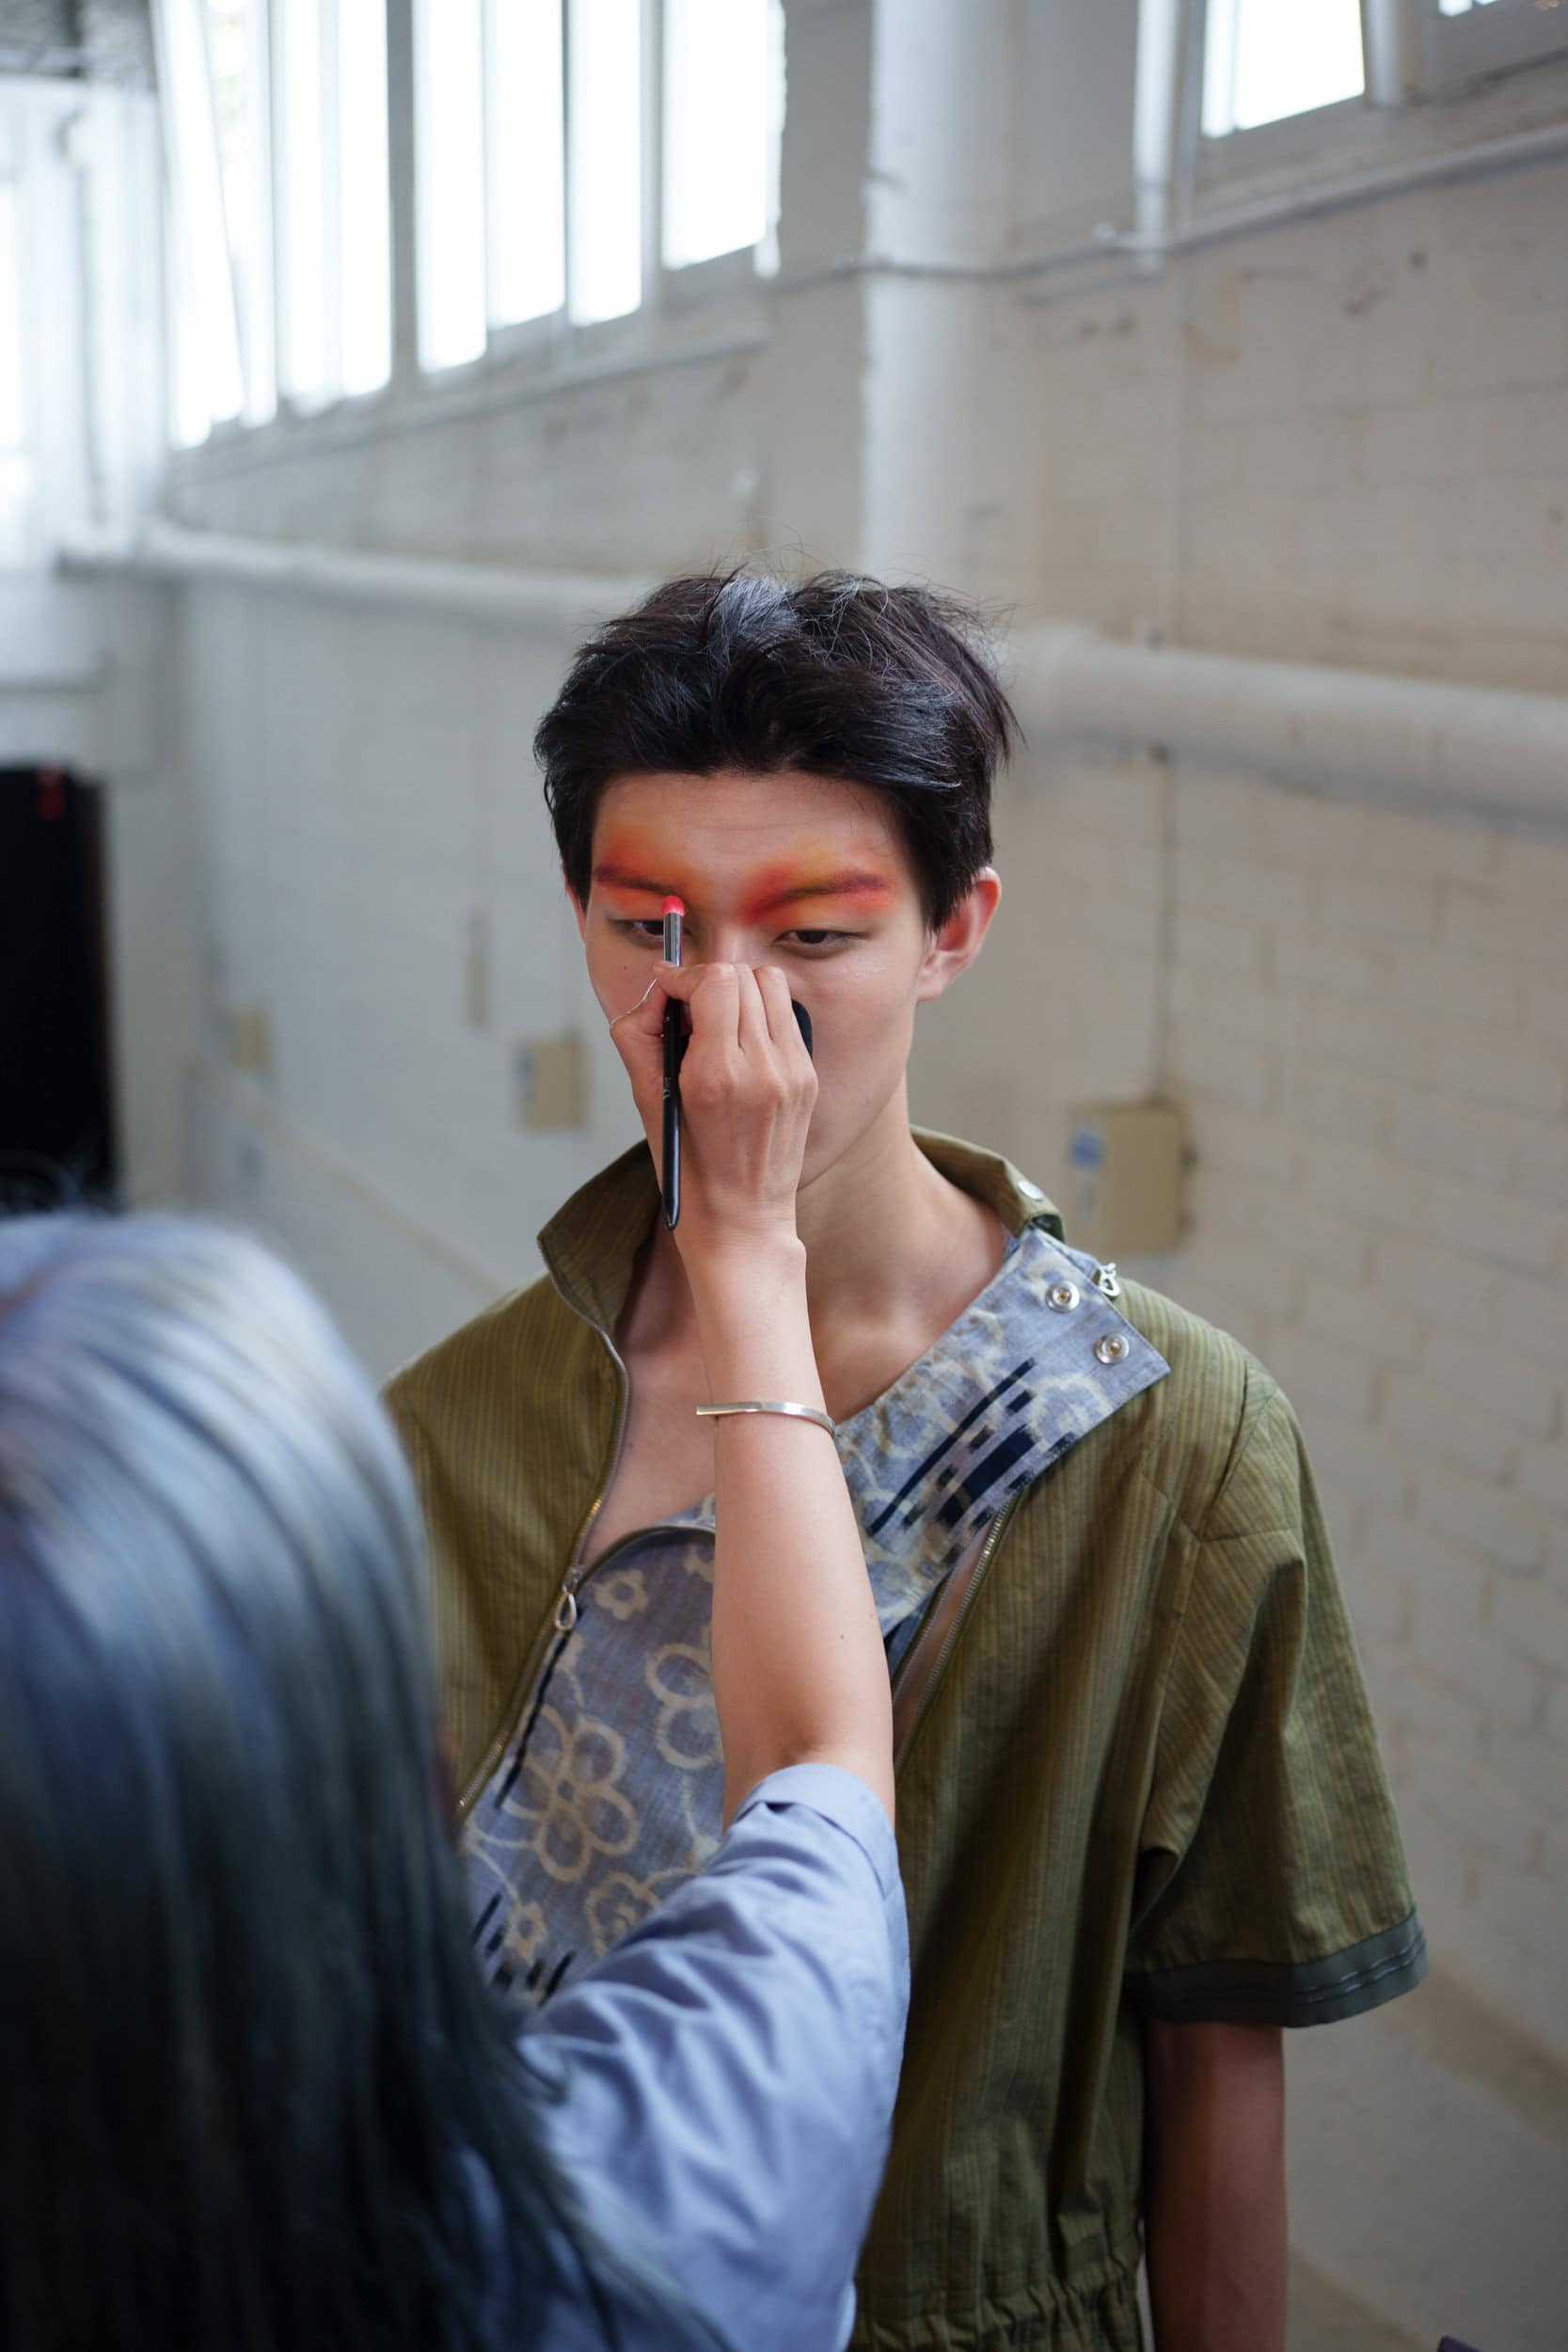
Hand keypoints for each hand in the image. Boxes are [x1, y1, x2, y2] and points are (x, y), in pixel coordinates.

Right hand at [606, 960, 817, 1267]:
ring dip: (738, 992)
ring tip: (717, 1027)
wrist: (743, 1221)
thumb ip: (640, 1036)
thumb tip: (657, 990)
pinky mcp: (808, 1077)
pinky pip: (786, 1016)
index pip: (714, 982)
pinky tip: (741, 1049)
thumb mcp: (646, 1103)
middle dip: (707, 983)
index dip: (682, 978)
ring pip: (769, 985)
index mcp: (717, 1076)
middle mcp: (762, 1068)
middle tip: (688, 1015)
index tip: (666, 995)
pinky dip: (760, 1017)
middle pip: (740, 976)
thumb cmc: (687, 1168)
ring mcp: (793, 1072)